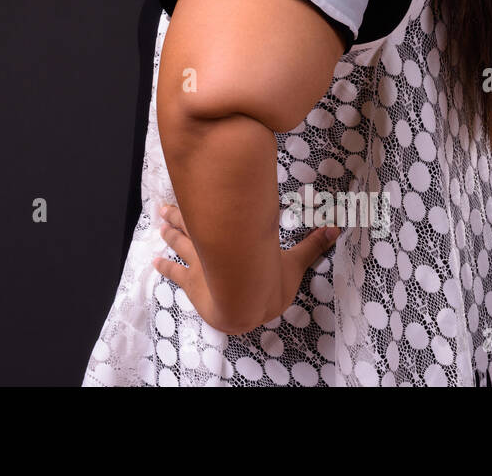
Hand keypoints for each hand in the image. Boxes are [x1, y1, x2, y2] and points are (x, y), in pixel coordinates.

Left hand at [150, 203, 340, 334]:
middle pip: (190, 224)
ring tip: (158, 222)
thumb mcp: (294, 263)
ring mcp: (198, 264)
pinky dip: (164, 267)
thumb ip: (313, 245)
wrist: (245, 305)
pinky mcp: (191, 284)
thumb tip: (337, 228)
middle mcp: (211, 244)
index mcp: (232, 236)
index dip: (199, 199)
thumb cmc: (267, 283)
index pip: (214, 211)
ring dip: (168, 232)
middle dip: (176, 214)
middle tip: (161, 205)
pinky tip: (154, 263)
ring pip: (179, 243)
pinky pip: (174, 273)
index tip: (187, 186)